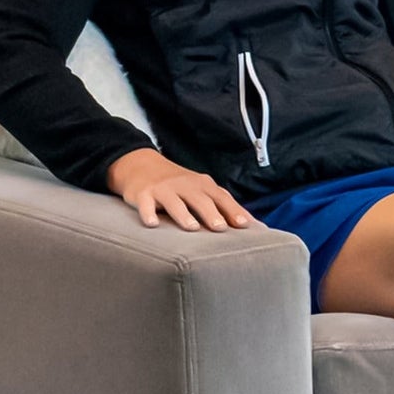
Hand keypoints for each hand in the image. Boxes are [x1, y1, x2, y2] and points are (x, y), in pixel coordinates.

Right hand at [106, 148, 256, 231]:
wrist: (141, 165)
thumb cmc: (179, 185)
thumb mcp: (200, 190)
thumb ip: (222, 205)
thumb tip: (251, 224)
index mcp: (203, 185)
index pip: (222, 198)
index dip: (234, 211)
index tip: (246, 225)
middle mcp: (185, 185)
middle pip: (200, 199)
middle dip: (211, 213)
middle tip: (220, 228)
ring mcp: (164, 189)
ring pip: (175, 202)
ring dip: (183, 214)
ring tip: (192, 228)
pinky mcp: (143, 194)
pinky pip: (145, 204)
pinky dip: (148, 213)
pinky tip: (152, 224)